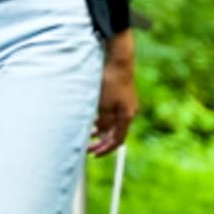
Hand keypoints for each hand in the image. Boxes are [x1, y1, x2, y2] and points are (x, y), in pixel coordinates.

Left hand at [90, 34, 136, 156]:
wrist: (117, 59)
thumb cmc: (110, 81)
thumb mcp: (104, 106)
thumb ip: (103, 123)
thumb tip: (102, 134)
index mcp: (126, 115)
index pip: (118, 139)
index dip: (106, 149)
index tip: (93, 154)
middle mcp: (128, 110)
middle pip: (115, 132)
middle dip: (101, 141)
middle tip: (87, 146)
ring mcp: (124, 102)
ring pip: (111, 122)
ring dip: (99, 129)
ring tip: (86, 133)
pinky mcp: (118, 94)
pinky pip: (109, 112)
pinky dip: (100, 118)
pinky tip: (90, 117)